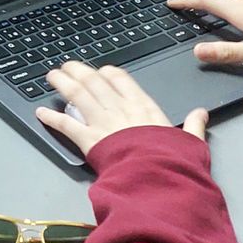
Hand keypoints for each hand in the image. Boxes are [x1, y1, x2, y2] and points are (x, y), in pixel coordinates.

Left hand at [35, 60, 207, 155]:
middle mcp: (120, 109)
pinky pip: (67, 125)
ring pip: (79, 96)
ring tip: (52, 76)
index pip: (123, 81)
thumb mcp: (190, 141)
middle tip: (68, 66)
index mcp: (144, 107)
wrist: (157, 176)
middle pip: (95, 83)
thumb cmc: (173, 160)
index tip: (102, 71)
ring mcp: (103, 123)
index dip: (109, 74)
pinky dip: (52, 118)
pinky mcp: (90, 140)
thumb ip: (193, 125)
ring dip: (63, 84)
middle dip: (79, 72)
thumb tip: (202, 114)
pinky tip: (40, 112)